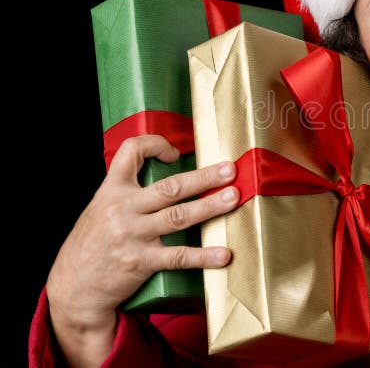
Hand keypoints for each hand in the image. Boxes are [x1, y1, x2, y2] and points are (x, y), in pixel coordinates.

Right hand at [46, 135, 239, 366]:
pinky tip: (223, 254)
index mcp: (111, 190)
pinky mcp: (140, 262)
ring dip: (209, 207)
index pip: (130, 152)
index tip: (176, 152)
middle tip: (229, 170)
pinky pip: (178, 257)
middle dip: (203, 177)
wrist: (72, 288)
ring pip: (178, 216)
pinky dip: (203, 256)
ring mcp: (132, 235)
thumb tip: (168, 176)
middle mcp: (122, 209)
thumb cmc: (93, 244)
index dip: (155, 144)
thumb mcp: (101, 209)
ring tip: (233, 198)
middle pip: (169, 187)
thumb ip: (128, 193)